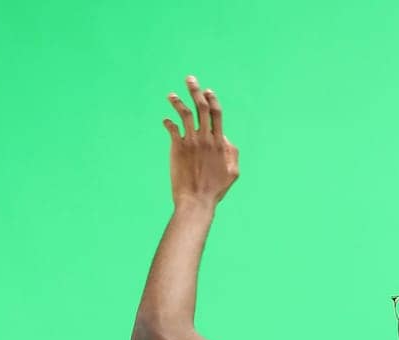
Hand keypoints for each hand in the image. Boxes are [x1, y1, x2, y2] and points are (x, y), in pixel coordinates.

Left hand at [162, 74, 238, 209]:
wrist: (196, 201)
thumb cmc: (215, 190)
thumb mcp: (233, 173)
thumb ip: (232, 153)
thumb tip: (225, 138)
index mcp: (219, 143)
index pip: (216, 114)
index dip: (212, 99)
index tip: (208, 91)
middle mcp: (205, 138)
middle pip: (201, 107)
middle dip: (195, 90)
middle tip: (189, 79)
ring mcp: (191, 142)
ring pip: (184, 113)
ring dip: (177, 101)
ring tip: (171, 95)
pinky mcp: (178, 147)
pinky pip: (172, 128)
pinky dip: (168, 122)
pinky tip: (166, 120)